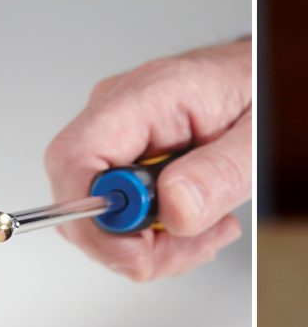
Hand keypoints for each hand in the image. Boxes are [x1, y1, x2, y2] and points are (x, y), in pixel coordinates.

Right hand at [43, 38, 251, 279]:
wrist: (248, 72)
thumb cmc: (250, 91)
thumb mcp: (253, 137)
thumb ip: (216, 173)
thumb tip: (174, 210)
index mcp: (138, 101)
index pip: (75, 159)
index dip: (91, 218)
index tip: (136, 254)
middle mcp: (110, 114)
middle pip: (78, 194)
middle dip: (129, 241)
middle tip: (188, 245)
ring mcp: (111, 133)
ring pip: (94, 210)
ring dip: (149, 241)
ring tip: (205, 229)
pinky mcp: (119, 151)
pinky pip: (113, 205)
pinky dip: (150, 229)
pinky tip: (190, 215)